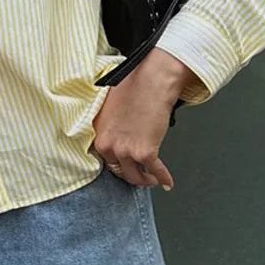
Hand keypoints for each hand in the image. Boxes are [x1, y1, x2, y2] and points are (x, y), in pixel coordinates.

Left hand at [91, 49, 196, 189]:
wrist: (150, 83)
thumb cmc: (131, 88)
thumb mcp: (109, 107)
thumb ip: (109, 125)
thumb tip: (117, 134)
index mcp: (97, 132)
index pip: (103, 156)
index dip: (115, 162)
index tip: (122, 166)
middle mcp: (108, 144)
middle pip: (117, 169)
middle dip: (129, 173)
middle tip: (137, 174)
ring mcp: (125, 150)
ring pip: (134, 176)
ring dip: (144, 180)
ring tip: (151, 179)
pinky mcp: (145, 153)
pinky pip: (155, 171)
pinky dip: (163, 178)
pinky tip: (167, 182)